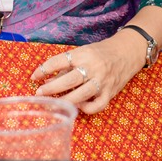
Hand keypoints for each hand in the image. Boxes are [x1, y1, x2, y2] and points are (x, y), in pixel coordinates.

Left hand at [31, 32, 145, 113]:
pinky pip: (97, 105)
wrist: (127, 52)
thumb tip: (46, 80)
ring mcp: (103, 81)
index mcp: (84, 54)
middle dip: (51, 88)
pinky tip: (78, 106)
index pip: (59, 61)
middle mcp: (93, 67)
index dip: (44, 69)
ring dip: (65, 100)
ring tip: (54, 103)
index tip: (34, 77)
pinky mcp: (110, 92)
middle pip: (69, 80)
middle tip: (39, 93)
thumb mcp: (83, 52)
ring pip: (81, 94)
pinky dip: (86, 108)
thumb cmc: (101, 52)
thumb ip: (67, 66)